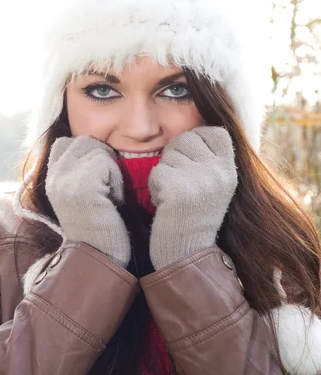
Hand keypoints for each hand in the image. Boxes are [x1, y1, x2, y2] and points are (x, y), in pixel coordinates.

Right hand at [45, 135, 130, 267]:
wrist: (102, 256)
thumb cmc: (102, 224)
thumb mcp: (83, 191)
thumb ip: (79, 168)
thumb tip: (94, 143)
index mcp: (50, 177)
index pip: (66, 142)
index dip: (87, 153)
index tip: (96, 180)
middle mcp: (52, 176)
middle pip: (83, 141)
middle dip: (100, 158)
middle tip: (104, 190)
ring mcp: (64, 180)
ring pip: (96, 149)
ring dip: (109, 168)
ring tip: (107, 196)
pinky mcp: (81, 186)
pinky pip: (106, 162)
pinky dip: (115, 180)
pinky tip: (112, 202)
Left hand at [148, 126, 237, 269]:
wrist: (186, 253)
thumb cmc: (193, 217)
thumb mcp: (213, 185)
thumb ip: (208, 160)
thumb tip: (191, 131)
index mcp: (230, 170)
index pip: (214, 132)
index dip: (196, 139)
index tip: (189, 160)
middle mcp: (219, 172)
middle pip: (186, 139)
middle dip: (174, 156)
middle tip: (178, 182)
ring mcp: (199, 180)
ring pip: (168, 155)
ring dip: (164, 173)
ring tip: (173, 196)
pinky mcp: (178, 188)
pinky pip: (157, 172)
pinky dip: (155, 187)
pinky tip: (165, 204)